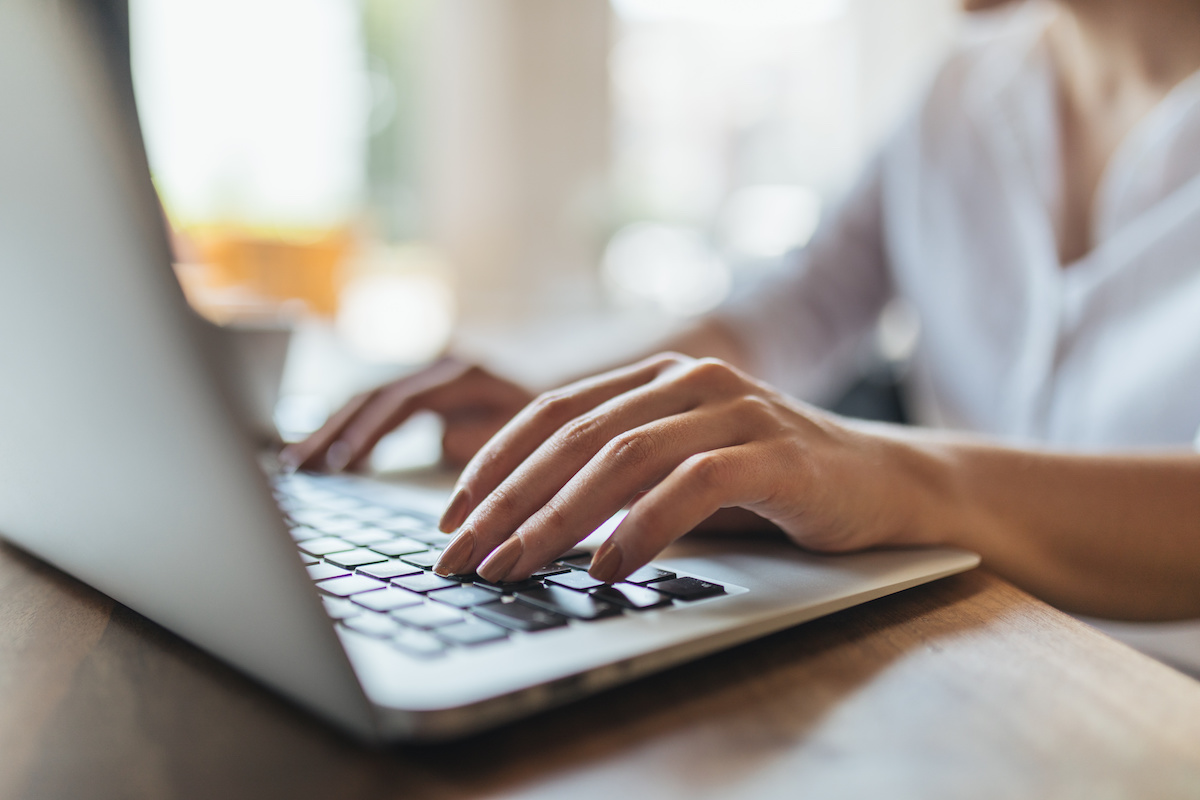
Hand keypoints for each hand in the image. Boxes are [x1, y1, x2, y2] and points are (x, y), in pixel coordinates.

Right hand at [280, 358, 533, 471]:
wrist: (564, 402)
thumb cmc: (550, 424)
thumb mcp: (528, 431)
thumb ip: (487, 436)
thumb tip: (443, 440)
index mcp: (464, 373)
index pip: (403, 401)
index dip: (370, 432)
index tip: (342, 462)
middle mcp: (441, 365)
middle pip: (375, 396)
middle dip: (335, 432)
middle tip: (300, 467)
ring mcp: (428, 373)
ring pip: (368, 399)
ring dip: (332, 431)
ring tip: (297, 463)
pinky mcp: (422, 387)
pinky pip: (377, 407)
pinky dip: (349, 430)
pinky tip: (325, 454)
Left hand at [432, 353, 928, 582]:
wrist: (887, 484)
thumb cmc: (773, 485)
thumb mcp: (682, 474)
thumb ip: (617, 483)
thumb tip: (523, 528)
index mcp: (655, 379)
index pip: (552, 413)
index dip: (494, 463)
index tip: (451, 518)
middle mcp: (688, 380)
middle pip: (574, 436)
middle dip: (508, 500)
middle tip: (461, 555)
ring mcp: (734, 408)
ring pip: (623, 457)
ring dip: (558, 519)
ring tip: (515, 568)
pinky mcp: (775, 450)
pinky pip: (691, 486)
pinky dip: (641, 529)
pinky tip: (607, 568)